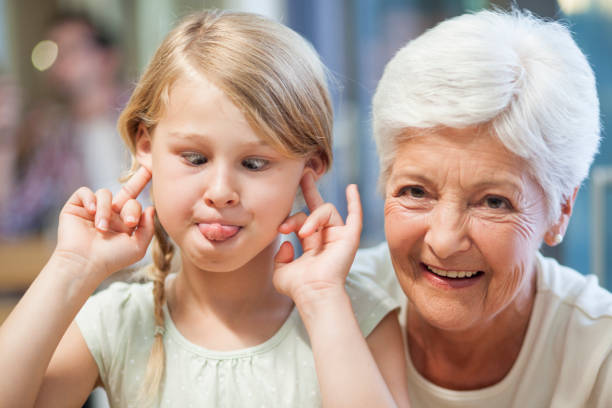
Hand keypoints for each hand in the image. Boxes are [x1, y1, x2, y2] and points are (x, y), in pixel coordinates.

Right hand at [54, 167, 154, 278]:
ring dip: (106, 211)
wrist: (85, 264)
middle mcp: (110, 212)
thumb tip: (151, 208)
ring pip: (106, 193)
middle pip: (126, 190)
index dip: (142, 182)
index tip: (150, 166)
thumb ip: (148, 228)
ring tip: (102, 228)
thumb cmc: (112, 258)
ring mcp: (93, 209)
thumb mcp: (137, 246)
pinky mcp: (76, 207)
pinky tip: (91, 212)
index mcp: (124, 221)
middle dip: (133, 198)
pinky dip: (90, 199)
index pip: (136, 200)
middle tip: (129, 223)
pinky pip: (85, 191)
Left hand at [273, 173, 362, 306]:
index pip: (302, 220)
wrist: (313, 293)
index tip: (281, 227)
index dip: (290, 219)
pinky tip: (351, 188)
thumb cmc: (299, 287)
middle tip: (301, 174)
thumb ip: (281, 256)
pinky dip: (354, 202)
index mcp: (312, 244)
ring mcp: (339, 236)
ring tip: (302, 232)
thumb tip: (287, 243)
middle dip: (309, 190)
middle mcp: (326, 238)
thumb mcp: (281, 271)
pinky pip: (355, 216)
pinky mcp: (350, 238)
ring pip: (325, 210)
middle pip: (316, 207)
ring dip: (311, 218)